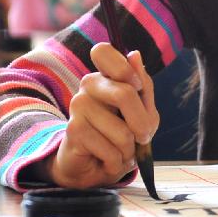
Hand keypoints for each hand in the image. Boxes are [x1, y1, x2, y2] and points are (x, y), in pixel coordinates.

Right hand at [48, 43, 158, 188]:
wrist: (95, 165)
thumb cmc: (122, 134)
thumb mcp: (144, 112)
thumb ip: (143, 87)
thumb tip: (135, 54)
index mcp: (106, 75)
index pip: (102, 51)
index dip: (124, 69)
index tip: (136, 87)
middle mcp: (88, 85)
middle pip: (124, 94)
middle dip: (142, 123)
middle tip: (142, 136)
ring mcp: (78, 106)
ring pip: (121, 130)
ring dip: (128, 148)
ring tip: (120, 150)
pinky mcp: (73, 130)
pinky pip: (110, 149)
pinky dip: (117, 161)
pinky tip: (108, 160)